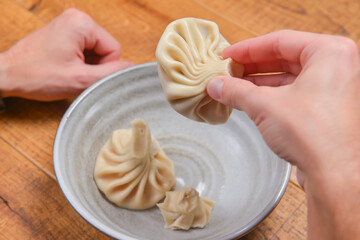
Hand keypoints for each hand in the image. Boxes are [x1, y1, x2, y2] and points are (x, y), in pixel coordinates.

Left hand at [0, 8, 132, 100]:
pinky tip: (65, 67)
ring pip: (96, 50)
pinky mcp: (63, 31)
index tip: (86, 75)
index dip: (105, 68)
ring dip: (87, 65)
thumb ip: (110, 73)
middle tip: (75, 74)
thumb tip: (131, 69)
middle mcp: (76, 18)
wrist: (8, 75)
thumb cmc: (36, 75)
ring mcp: (68, 23)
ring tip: (67, 71)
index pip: (114, 49)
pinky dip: (79, 61)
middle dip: (95, 66)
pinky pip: (84, 48)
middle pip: (105, 48)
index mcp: (81, 23)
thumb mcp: (79, 78)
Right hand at [207, 30, 359, 238]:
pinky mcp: (330, 108)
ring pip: (290, 76)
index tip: (227, 55)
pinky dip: (273, 95)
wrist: (336, 175)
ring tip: (234, 85)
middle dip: (253, 66)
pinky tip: (251, 100)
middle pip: (285, 57)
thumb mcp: (265, 106)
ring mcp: (336, 88)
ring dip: (260, 81)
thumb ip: (236, 91)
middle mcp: (338, 66)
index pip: (280, 41)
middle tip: (228, 71)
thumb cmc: (314, 135)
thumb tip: (216, 85)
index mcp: (330, 53)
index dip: (247, 49)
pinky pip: (296, 92)